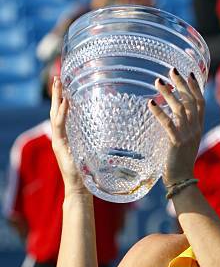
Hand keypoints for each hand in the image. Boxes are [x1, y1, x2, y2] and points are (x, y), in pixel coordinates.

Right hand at [50, 77, 88, 196]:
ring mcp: (58, 141)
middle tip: (57, 77)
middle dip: (57, 94)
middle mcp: (61, 137)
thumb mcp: (94, 154)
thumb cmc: (90, 175)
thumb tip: (117, 134)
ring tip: (58, 83)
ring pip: (55, 115)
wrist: (80, 189)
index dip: (63, 100)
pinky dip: (63, 113)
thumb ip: (99, 144)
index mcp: (68, 138)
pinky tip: (66, 101)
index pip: (63, 114)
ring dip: (57, 98)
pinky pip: (60, 126)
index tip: (66, 85)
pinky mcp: (59, 146)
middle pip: (56, 110)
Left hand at [148, 69, 204, 185]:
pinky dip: (159, 112)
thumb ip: (181, 128)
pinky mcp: (177, 142)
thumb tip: (170, 114)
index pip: (200, 103)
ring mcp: (187, 135)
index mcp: (198, 128)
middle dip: (181, 84)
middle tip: (171, 70)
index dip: (195, 87)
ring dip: (169, 93)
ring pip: (180, 109)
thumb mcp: (184, 142)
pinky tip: (150, 103)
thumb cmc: (179, 162)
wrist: (182, 180)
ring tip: (158, 82)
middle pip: (191, 101)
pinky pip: (168, 124)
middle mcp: (195, 129)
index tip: (189, 73)